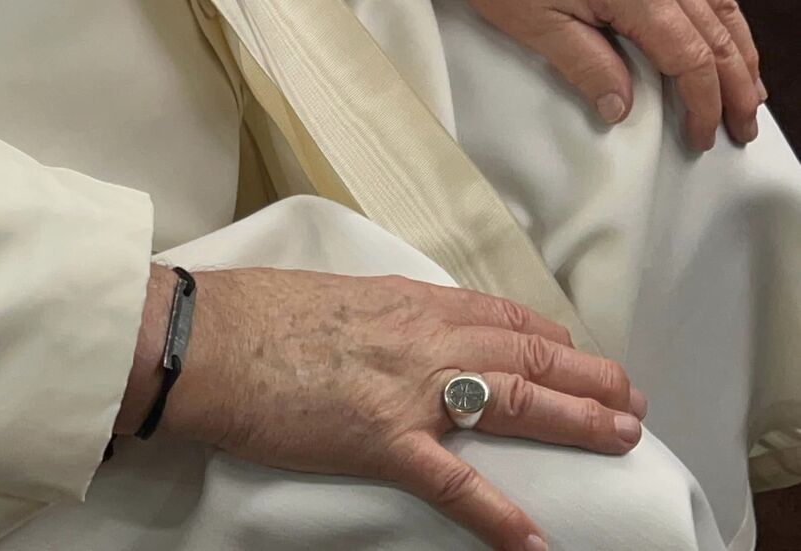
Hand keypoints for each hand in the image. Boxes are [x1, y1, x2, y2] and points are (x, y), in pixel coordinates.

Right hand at [118, 266, 647, 550]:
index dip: (548, 335)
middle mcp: (426, 340)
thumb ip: (382, 312)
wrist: (212, 339)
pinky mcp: (382, 441)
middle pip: (528, 355)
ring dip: (575, 419)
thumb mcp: (335, 295)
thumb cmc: (260, 312)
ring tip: (621, 438)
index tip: (572, 349)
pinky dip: (496, 512)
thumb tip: (401, 325)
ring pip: (513, 401)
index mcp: (411, 303)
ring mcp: (411, 390)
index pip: (501, 315)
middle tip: (628, 397)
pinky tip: (532, 538)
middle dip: (587, 375)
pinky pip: (452, 480)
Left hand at [468, 0, 763, 149]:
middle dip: (737, 87)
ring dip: (740, 54)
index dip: (704, 103)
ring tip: (748, 92)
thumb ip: (584, 66)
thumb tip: (620, 108)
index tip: (703, 134)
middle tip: (742, 126)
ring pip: (724, 10)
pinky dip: (724, 22)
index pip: (691, 60)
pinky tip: (725, 41)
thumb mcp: (537, 23)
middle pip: (720, 37)